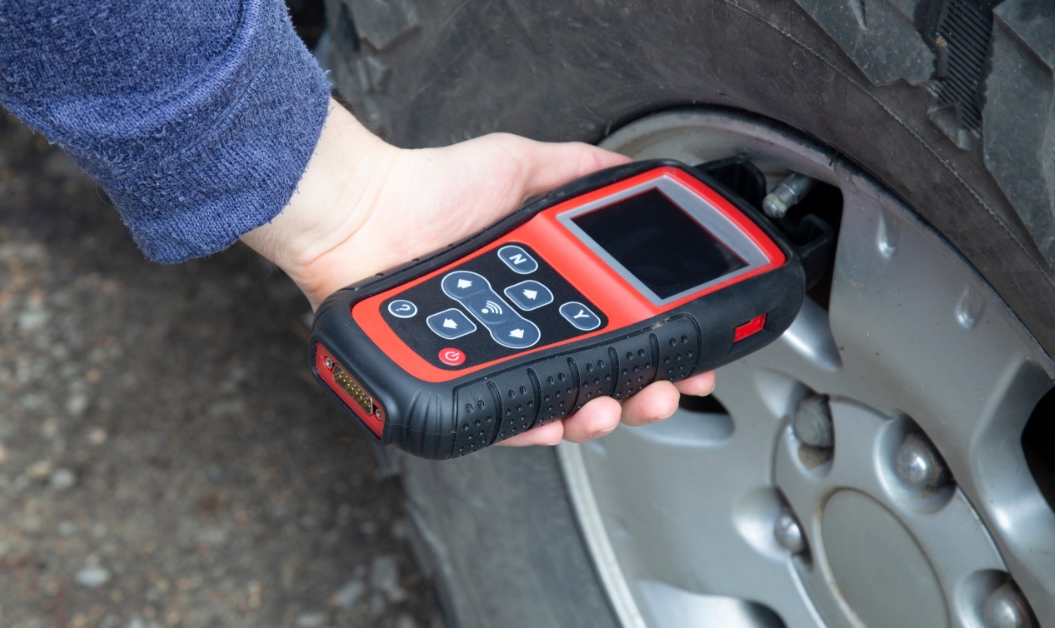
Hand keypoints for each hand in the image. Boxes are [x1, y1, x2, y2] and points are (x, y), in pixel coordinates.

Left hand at [243, 100, 715, 445]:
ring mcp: (494, 356)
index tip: (690, 352)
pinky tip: (559, 418)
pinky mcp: (458, 380)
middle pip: (601, 374)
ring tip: (616, 404)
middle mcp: (527, 326)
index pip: (618, 324)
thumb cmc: (425, 188)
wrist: (363, 214)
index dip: (658, 343)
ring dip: (600, 414)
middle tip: (666, 387)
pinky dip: (534, 425)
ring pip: (560, 404)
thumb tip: (628, 169)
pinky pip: (503, 417)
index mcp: (549, 284)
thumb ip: (575, 168)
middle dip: (645, 390)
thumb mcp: (517, 164)